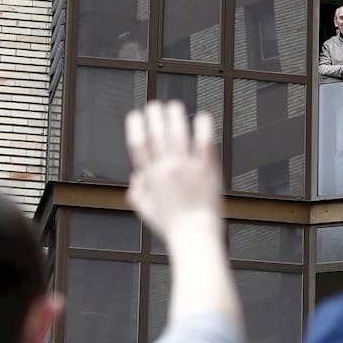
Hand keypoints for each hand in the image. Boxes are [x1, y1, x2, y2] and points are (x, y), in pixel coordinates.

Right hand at [125, 102, 221, 244]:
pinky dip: (203, 127)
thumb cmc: (174, 228)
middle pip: (157, 134)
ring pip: (178, 133)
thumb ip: (137, 194)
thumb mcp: (146, 213)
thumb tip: (134, 179)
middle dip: (154, 116)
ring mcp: (188, 167)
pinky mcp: (207, 169)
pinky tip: (202, 116)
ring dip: (174, 116)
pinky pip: (204, 142)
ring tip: (174, 106)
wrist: (196, 237)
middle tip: (155, 105)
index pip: (138, 144)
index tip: (136, 115)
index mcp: (151, 178)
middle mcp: (167, 168)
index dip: (135, 127)